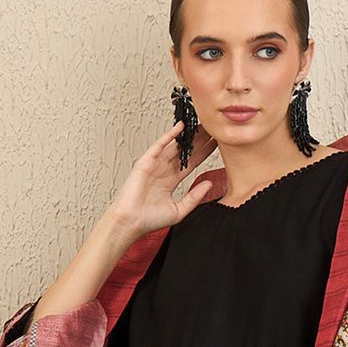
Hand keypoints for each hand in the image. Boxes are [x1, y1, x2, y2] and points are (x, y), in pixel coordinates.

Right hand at [103, 120, 217, 238]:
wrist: (131, 222)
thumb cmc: (149, 220)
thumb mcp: (179, 210)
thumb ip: (194, 197)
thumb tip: (209, 184)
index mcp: (171, 180)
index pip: (192, 162)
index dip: (204, 153)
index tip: (216, 144)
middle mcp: (164, 170)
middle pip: (185, 151)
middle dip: (199, 140)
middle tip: (212, 128)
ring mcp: (155, 165)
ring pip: (175, 146)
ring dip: (188, 135)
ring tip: (201, 124)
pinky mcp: (146, 162)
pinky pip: (160, 145)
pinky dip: (170, 135)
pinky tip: (181, 126)